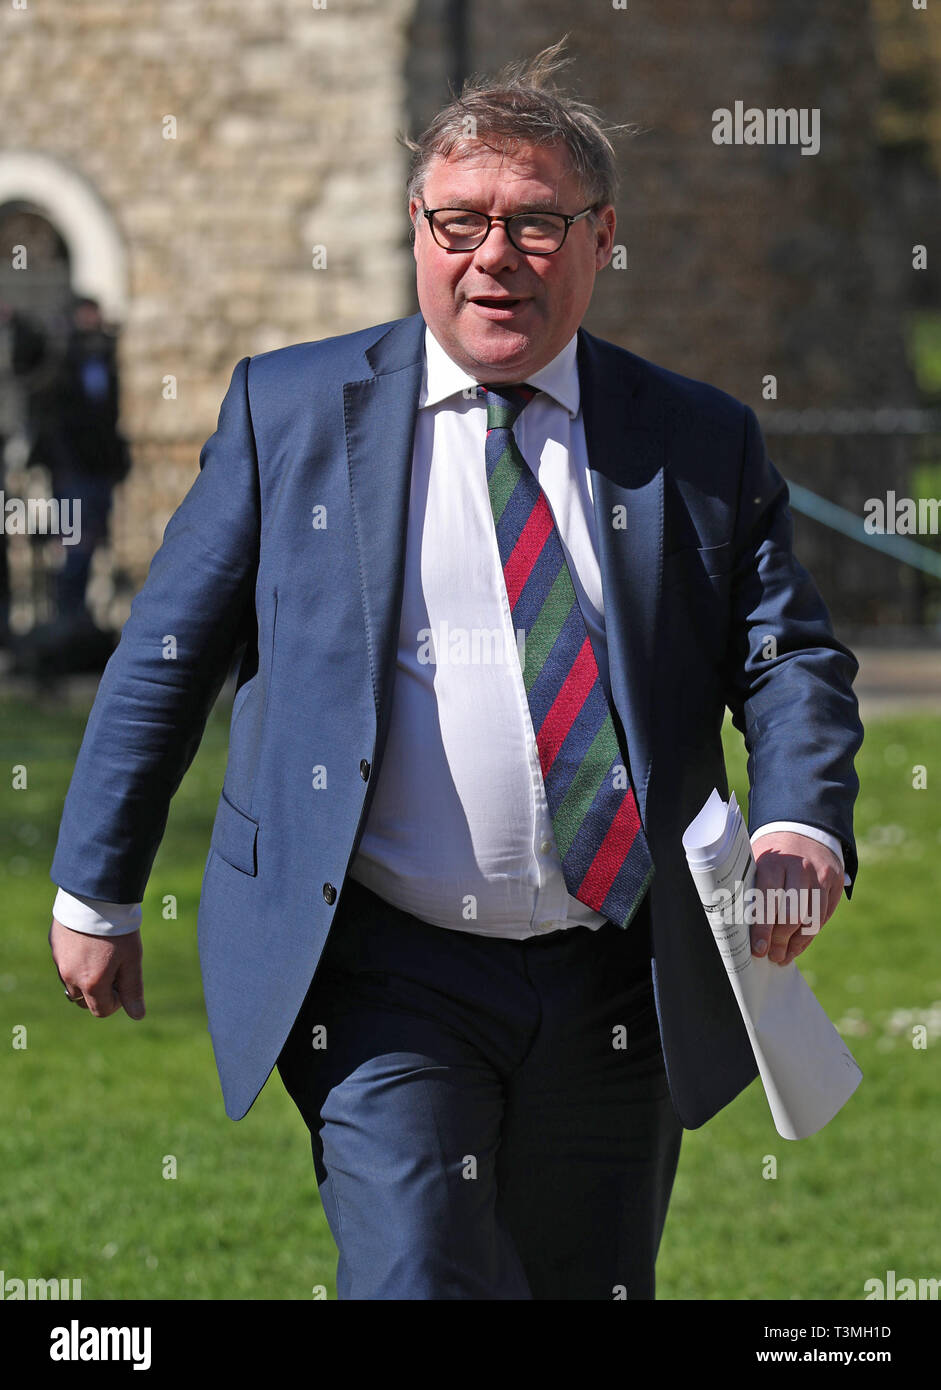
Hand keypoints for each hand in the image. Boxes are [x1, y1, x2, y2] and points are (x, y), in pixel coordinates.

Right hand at [49, 917, 144, 1018]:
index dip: (116, 1003)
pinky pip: (64, 961)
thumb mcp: (132, 959)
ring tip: (102, 954)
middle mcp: (70, 976)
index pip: (100, 1010)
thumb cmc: (118, 929)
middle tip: (114, 970)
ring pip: (71, 981)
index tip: (124, 984)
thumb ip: (132, 990)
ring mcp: (59, 960)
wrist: (96, 896)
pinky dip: (76, 960)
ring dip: (85, 977)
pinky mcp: (54, 944)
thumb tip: (137, 1015)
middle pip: (82, 999)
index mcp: (91, 983)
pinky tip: (89, 942)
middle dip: (98, 992)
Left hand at [749, 832, 843, 965]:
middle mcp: (799, 868)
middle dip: (781, 940)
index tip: (758, 949)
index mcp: (773, 862)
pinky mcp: (835, 881)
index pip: (767, 901)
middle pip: (793, 914)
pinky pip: (824, 915)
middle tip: (772, 956)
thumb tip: (741, 926)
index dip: (763, 929)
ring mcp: (820, 875)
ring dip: (797, 943)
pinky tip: (798, 944)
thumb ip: (753, 888)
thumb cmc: (772, 853)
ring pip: (812, 919)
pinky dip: (811, 934)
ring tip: (784, 956)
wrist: (803, 827)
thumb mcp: (757, 861)